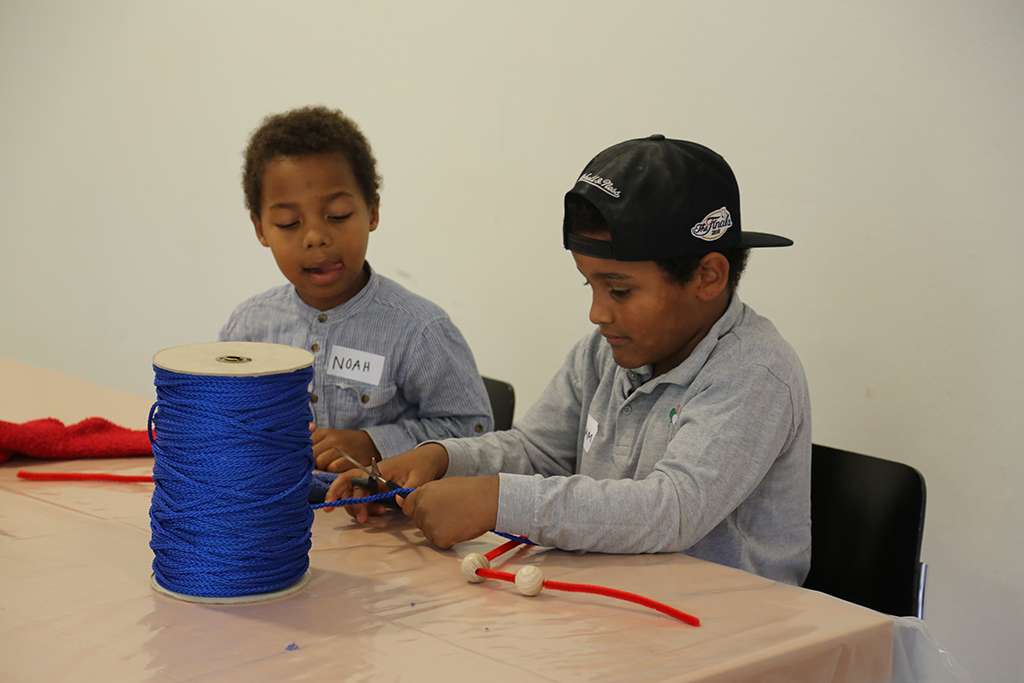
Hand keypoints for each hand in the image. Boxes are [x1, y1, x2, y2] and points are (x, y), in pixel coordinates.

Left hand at [311, 426, 379, 471]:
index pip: (306, 444)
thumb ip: (314, 436)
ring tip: (330, 465)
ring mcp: (343, 448)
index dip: (307, 454)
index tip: (313, 457)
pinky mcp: (351, 459)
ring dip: (324, 467)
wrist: (370, 444)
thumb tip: (308, 427)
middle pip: (312, 455)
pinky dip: (334, 471)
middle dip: (314, 462)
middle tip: (321, 464)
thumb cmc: (345, 443)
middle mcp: (334, 438)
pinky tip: (339, 468)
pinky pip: (333, 468)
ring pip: (321, 462)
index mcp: (326, 432)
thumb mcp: (330, 436)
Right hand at [323, 443, 449, 521]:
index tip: (333, 507)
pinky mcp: (378, 487)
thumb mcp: (419, 478)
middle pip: (349, 488)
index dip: (340, 492)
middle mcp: (372, 474)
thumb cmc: (422, 465)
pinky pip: (366, 498)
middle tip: (353, 517)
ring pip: (356, 495)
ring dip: (360, 508)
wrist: (428, 459)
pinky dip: (368, 507)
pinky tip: (381, 511)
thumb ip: (408, 490)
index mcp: (378, 470)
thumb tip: (397, 502)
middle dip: (346, 502)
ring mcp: (374, 481)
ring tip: (379, 513)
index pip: (353, 480)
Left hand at [400, 476, 498, 548]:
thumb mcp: (442, 486)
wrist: (486, 501)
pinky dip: (450, 538)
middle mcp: (422, 510)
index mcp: (421, 494)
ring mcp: (430, 526)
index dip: (419, 509)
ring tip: (458, 518)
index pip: (407, 507)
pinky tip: (460, 527)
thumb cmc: (469, 491)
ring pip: (429, 533)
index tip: (431, 509)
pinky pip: (440, 542)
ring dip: (440, 530)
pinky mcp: (440, 539)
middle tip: (451, 512)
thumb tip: (399, 500)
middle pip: (419, 521)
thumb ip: (423, 494)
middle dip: (431, 519)